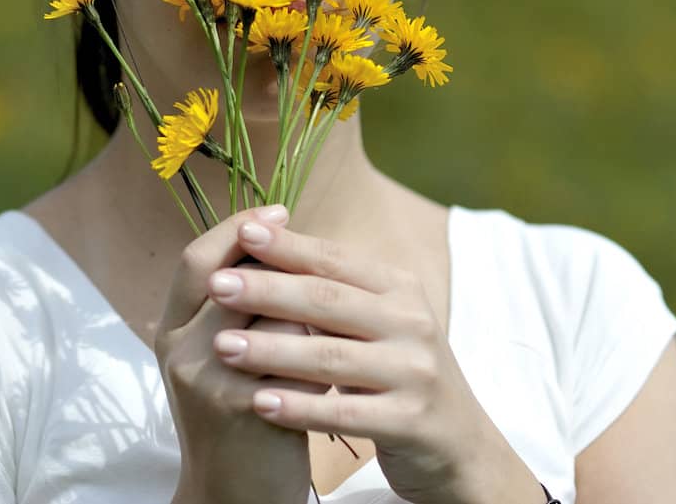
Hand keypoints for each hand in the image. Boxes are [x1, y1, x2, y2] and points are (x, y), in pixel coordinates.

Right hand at [156, 204, 324, 503]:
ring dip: (307, 303)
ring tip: (336, 302)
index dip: (235, 230)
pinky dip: (319, 354)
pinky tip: (342, 359)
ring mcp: (204, 377)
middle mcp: (177, 348)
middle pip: (230, 276)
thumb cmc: (241, 416)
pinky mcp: (238, 407)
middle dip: (277, 253)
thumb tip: (279, 243)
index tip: (278, 211)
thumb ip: (238, 307)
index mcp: (170, 330)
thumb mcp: (222, 356)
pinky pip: (290, 359)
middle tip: (316, 235)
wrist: (234, 494)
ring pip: (267, 314)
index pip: (196, 259)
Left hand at [205, 217, 512, 503]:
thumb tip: (260, 238)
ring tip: (222, 346)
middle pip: (328, 301)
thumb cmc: (394, 371)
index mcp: (398, 288)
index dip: (289, 246)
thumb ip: (329, 288)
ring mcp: (415, 373)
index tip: (243, 231)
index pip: (335, 260)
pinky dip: (300, 406)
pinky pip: (346, 413)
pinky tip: (260, 402)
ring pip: (331, 357)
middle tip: (218, 285)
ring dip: (272, 350)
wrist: (457, 444)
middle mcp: (411, 322)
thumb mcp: (374, 321)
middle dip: (268, 290)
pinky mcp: (412, 421)